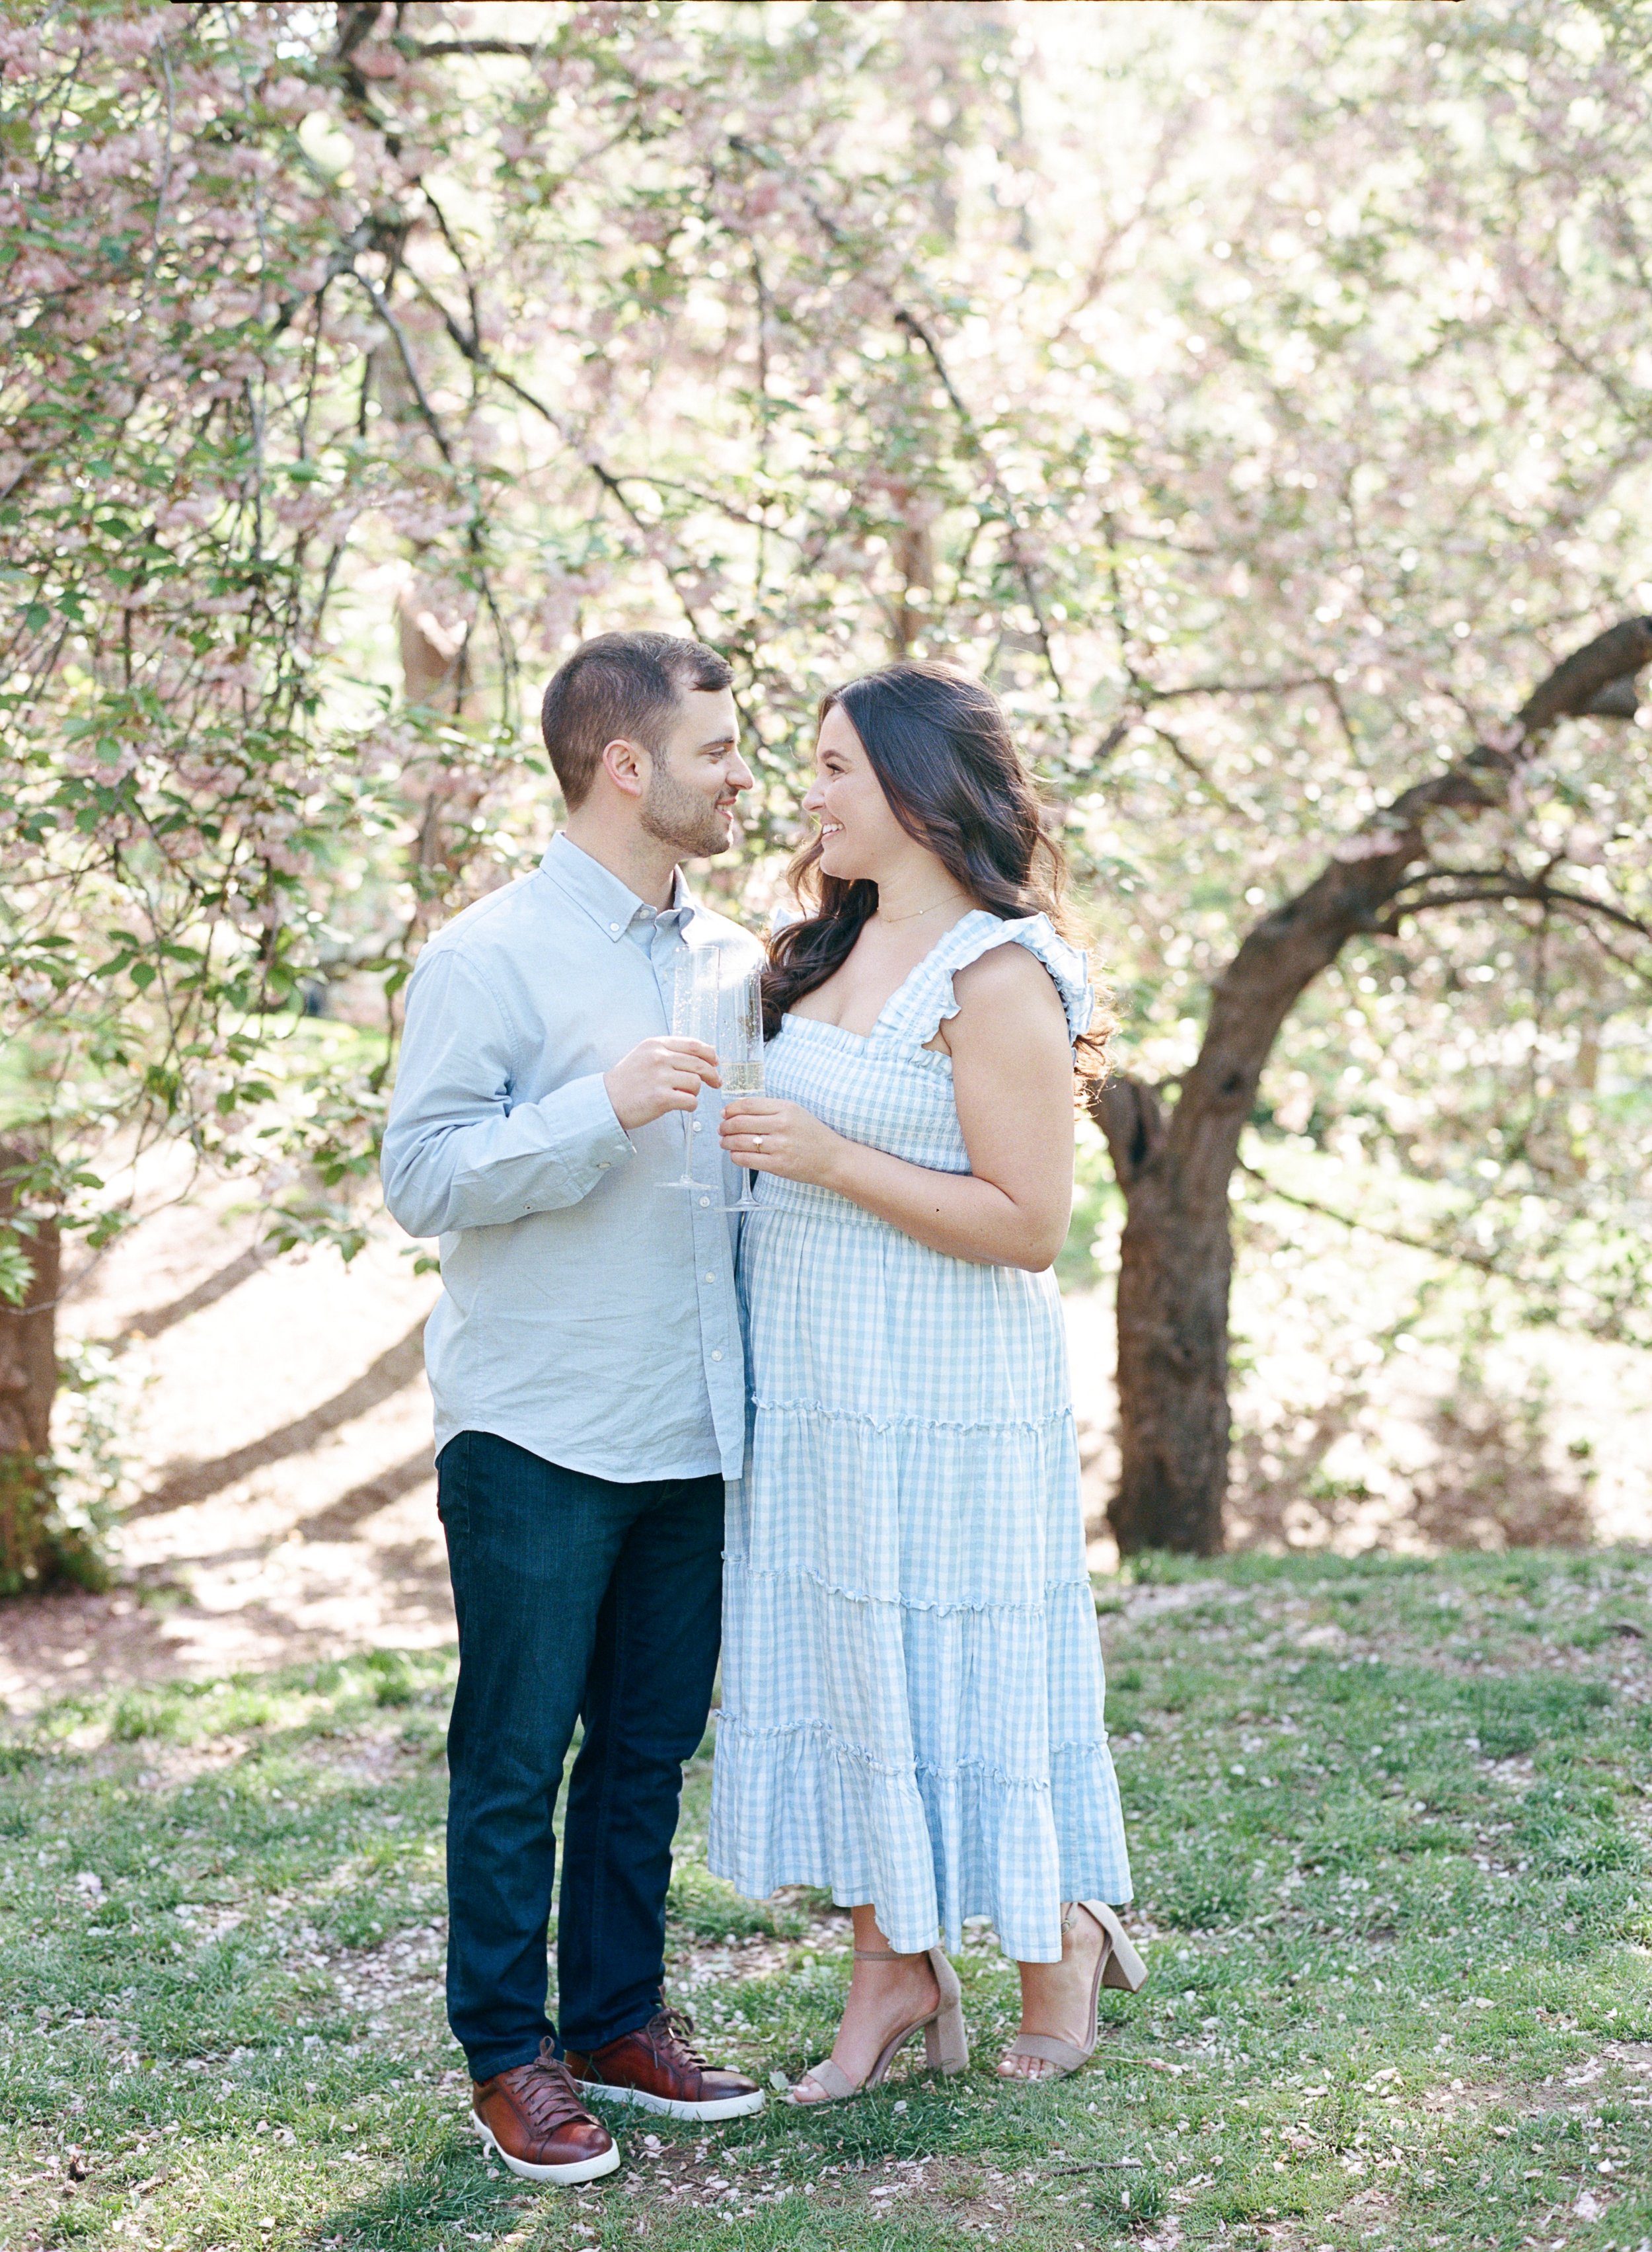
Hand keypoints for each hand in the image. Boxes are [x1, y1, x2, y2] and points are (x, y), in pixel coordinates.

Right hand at [604, 1038, 719, 1130]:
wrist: (606, 1101)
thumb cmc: (627, 1081)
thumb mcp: (644, 1055)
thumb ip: (669, 1052)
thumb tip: (702, 1056)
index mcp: (656, 1044)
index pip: (694, 1045)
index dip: (710, 1054)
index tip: (715, 1062)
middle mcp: (659, 1058)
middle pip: (700, 1064)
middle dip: (712, 1075)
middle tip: (716, 1083)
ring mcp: (660, 1078)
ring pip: (696, 1083)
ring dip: (695, 1092)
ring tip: (684, 1096)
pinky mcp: (661, 1098)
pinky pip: (690, 1101)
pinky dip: (690, 1105)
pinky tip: (682, 1106)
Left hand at [719, 1097, 844, 1186]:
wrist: (833, 1159)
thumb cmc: (813, 1135)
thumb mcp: (795, 1112)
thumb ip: (769, 1110)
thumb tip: (736, 1110)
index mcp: (786, 1108)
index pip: (748, 1104)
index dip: (731, 1109)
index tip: (725, 1113)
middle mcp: (782, 1125)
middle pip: (740, 1122)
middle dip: (725, 1126)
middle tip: (722, 1129)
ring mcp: (780, 1146)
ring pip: (740, 1141)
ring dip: (727, 1142)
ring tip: (725, 1142)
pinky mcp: (778, 1165)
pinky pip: (746, 1159)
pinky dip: (735, 1156)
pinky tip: (735, 1154)